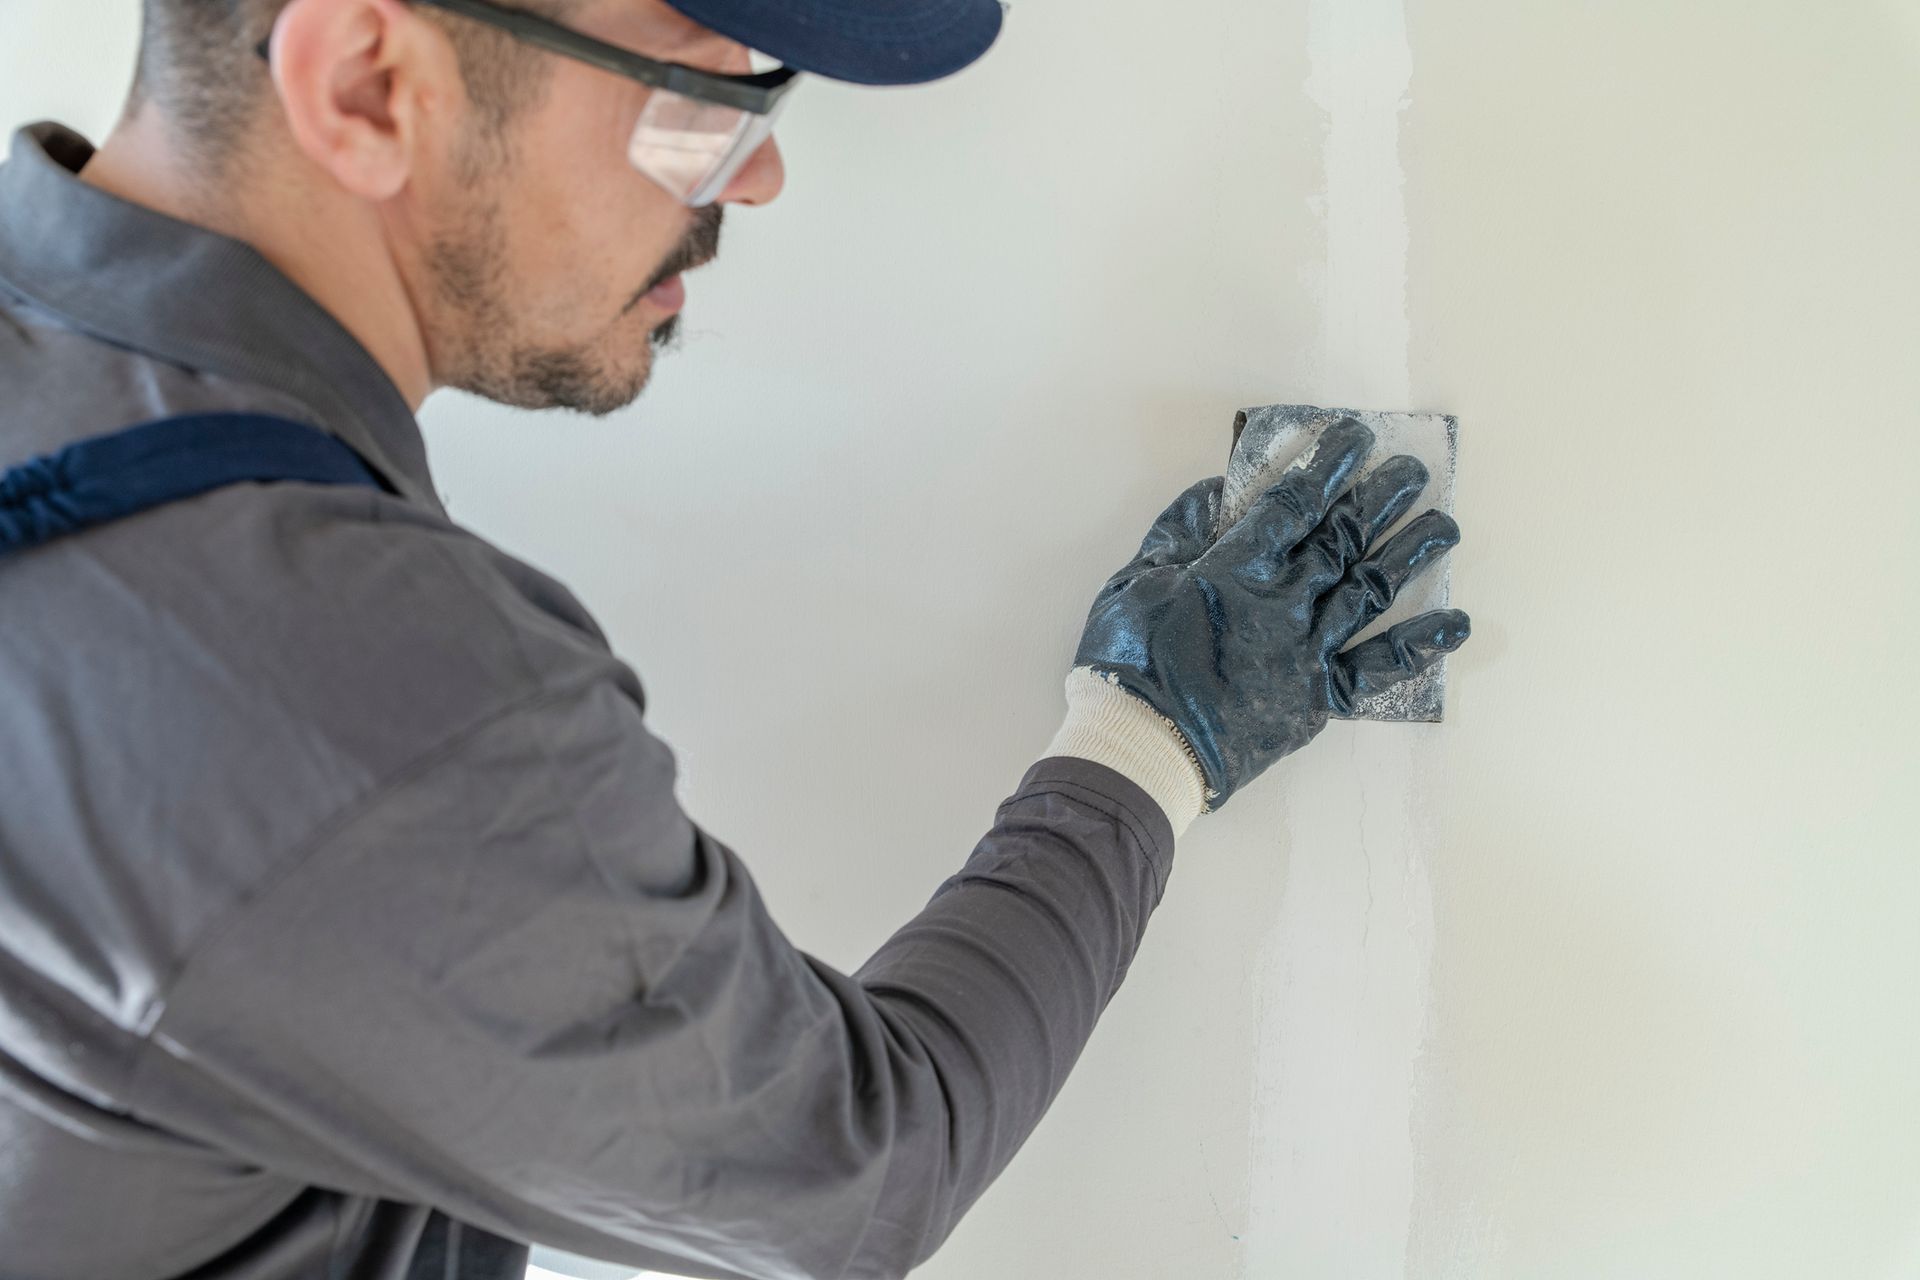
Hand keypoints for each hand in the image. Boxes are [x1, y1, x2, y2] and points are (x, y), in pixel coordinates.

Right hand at [1070, 417, 1469, 812]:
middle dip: (1382, 497)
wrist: (1144, 747)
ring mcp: (1308, 649)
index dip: (1329, 463)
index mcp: (1236, 566)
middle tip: (1413, 471)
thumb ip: (1178, 533)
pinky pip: (1377, 668)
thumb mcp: (1135, 581)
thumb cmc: (1129, 662)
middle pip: (1345, 535)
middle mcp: (1285, 600)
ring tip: (1444, 526)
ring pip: (1371, 589)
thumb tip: (1218, 493)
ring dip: (1410, 553)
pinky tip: (1456, 624)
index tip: (1355, 437)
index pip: (1295, 500)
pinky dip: (1418, 646)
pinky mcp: (1317, 697)